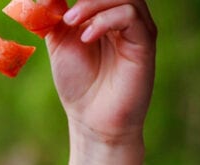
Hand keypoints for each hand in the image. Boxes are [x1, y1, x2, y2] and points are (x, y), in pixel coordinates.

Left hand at [47, 0, 156, 144]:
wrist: (92, 119)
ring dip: (92, 3)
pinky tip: (87, 38)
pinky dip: (105, 20)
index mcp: (104, 13)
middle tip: (63, 12)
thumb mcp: (60, 42)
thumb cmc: (78, 83)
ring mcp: (137, 28)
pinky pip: (131, 16)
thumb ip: (54, 15)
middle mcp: (124, 16)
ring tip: (70, 21)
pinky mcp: (145, 42)